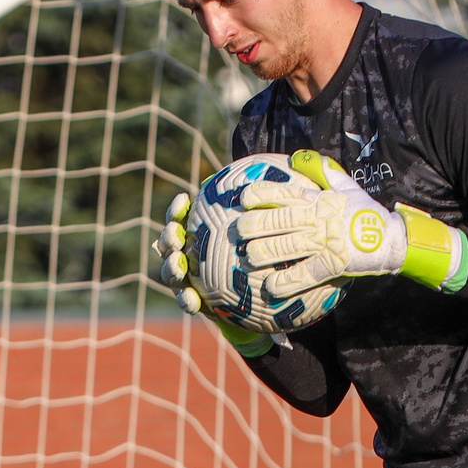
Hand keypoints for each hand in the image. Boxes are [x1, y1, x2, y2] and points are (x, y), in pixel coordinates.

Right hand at [152, 189, 270, 356]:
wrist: (270, 295)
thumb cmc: (273, 255)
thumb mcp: (278, 227)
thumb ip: (277, 203)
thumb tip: (298, 167)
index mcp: (201, 232)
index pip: (183, 216)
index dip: (178, 208)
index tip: (185, 199)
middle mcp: (192, 252)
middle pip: (172, 242)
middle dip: (169, 238)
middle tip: (177, 236)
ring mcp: (191, 277)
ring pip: (171, 272)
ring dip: (170, 269)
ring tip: (178, 267)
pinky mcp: (197, 301)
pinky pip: (187, 301)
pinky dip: (186, 300)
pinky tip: (192, 301)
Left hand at [235, 150, 467, 297]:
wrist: (391, 240)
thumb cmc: (364, 212)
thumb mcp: (347, 187)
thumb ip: (324, 172)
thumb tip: (301, 156)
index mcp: (319, 199)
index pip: (286, 193)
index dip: (263, 194)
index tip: (243, 197)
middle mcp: (319, 219)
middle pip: (280, 220)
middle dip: (255, 224)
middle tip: (237, 231)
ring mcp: (325, 242)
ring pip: (288, 246)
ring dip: (264, 252)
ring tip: (246, 257)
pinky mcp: (333, 265)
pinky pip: (305, 274)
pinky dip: (286, 281)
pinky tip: (270, 287)